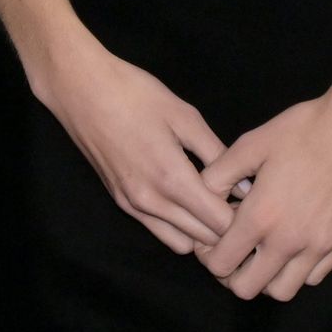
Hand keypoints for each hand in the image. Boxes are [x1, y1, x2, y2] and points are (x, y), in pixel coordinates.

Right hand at [27, 25, 233, 254]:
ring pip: (181, 244)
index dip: (243, 216)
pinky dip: (177, 226)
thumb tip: (245, 185)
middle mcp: (152, 202)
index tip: (252, 200)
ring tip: (209, 203)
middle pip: (204, 240)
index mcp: (172, 179)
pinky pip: (158, 231)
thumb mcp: (184, 115)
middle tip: (236, 201)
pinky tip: (183, 199)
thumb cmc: (135, 94)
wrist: (79, 88)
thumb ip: (217, 153)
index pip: (220, 224)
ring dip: (200, 232)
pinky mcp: (120, 202)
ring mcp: (133, 206)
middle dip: (226, 227)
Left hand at [196, 81, 331, 301]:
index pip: (221, 263)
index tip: (209, 240)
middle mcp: (290, 241)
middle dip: (230, 275)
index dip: (207, 256)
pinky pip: (313, 277)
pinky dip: (295, 271)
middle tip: (230, 252)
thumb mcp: (250, 144)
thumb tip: (202, 194)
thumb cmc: (302, 130)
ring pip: (283, 291)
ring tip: (260, 252)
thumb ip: (219, 174)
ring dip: (264, 278)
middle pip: (248, 289)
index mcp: (261, 217)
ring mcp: (320, 247)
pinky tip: (290, 246)